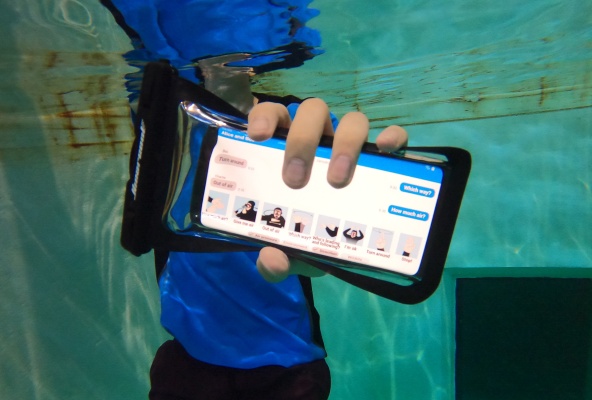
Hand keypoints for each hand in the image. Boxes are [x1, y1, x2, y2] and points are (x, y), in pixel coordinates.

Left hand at [247, 98, 407, 281]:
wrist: (346, 250)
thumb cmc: (311, 234)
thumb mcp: (291, 250)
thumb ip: (275, 260)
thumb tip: (272, 261)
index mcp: (290, 148)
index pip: (275, 115)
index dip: (264, 117)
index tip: (258, 136)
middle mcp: (322, 138)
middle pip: (313, 112)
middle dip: (301, 140)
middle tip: (295, 179)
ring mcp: (355, 144)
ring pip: (353, 121)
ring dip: (345, 143)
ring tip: (337, 178)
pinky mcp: (387, 157)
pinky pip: (395, 137)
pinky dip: (393, 138)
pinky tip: (385, 150)